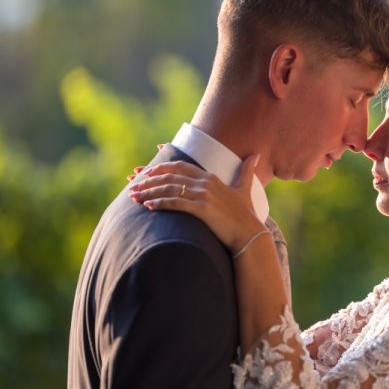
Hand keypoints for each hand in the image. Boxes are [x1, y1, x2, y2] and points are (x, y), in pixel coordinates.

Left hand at [127, 156, 265, 251]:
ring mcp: (203, 195)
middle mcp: (205, 183)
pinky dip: (160, 203)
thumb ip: (246, 171)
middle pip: (170, 176)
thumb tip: (255, 155)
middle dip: (148, 180)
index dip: (160, 167)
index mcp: (211, 177)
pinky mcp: (202, 209)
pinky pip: (176, 203)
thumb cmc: (246, 214)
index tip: (145, 172)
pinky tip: (148, 206)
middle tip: (133, 185)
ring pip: (169, 189)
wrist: (249, 233)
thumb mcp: (245, 188)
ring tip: (134, 196)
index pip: (180, 166)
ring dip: (149, 192)